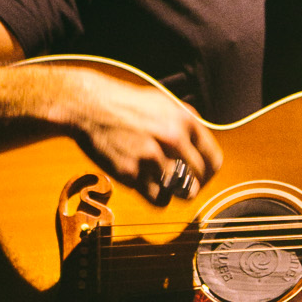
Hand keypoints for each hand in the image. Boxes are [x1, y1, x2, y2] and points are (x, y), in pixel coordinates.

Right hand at [57, 65, 222, 201]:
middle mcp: (173, 139)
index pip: (213, 160)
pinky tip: (149, 186)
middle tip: (182, 185)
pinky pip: (158, 198)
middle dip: (193, 185)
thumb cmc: (125, 103)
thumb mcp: (163, 103)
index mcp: (184, 120)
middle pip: (199, 179)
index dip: (208, 173)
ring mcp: (152, 157)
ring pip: (180, 192)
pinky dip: (157, 197)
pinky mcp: (132, 173)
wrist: (89, 106)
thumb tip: (201, 150)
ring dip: (175, 192)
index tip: (201, 177)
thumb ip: (185, 125)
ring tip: (163, 183)